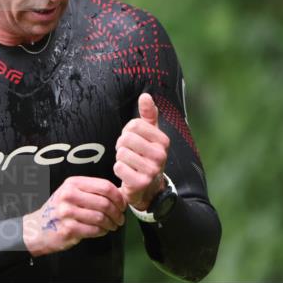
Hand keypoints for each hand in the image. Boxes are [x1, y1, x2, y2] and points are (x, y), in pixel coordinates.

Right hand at [22, 176, 127, 256]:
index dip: (118, 197)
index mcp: (73, 183)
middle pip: (105, 203)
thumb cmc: (60, 210)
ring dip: (111, 224)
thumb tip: (122, 194)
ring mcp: (67, 213)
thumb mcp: (73, 193)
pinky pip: (94, 230)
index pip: (105, 186)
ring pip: (101, 218)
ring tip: (112, 226)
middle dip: (117, 213)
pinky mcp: (68, 229)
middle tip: (120, 218)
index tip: (122, 205)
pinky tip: (101, 231)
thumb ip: (94, 191)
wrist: (38, 227)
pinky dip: (102, 232)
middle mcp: (68, 195)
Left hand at [114, 93, 169, 210]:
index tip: (133, 140)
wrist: (149, 186)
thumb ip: (148, 115)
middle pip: (126, 138)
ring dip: (120, 158)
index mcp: (163, 140)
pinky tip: (127, 173)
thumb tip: (145, 96)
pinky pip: (118, 167)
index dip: (128, 131)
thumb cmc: (146, 155)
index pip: (134, 125)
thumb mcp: (150, 134)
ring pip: (121, 153)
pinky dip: (118, 169)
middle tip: (129, 152)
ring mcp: (152, 170)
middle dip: (122, 145)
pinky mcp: (141, 183)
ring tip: (129, 163)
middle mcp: (161, 155)